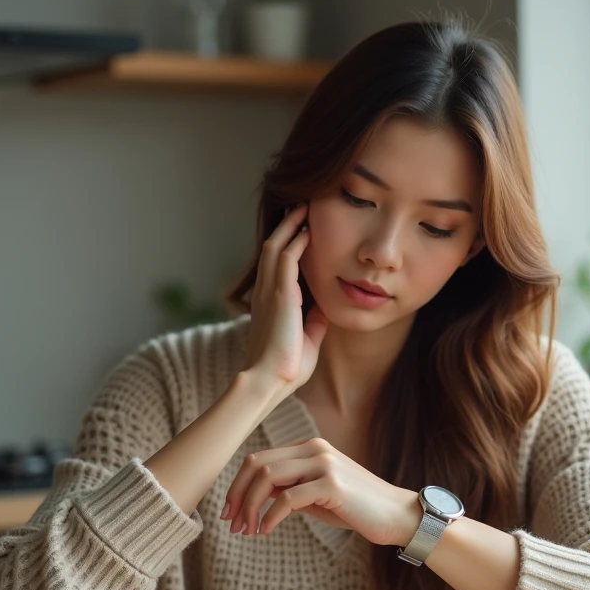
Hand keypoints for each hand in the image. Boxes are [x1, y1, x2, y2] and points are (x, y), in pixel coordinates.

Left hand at [220, 437, 421, 546]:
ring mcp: (323, 463)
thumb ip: (289, 488)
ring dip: (250, 507)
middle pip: (257, 464)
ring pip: (268, 477)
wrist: (397, 514)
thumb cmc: (356, 507)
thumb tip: (256, 497)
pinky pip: (287, 498)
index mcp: (308, 446)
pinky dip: (269, 517)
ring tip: (246, 530)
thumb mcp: (316, 494)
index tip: (230, 512)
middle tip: (231, 524)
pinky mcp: (331, 483)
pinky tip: (266, 531)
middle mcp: (313, 448)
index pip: (259, 458)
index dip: (238, 485)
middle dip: (237, 495)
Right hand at [244, 203, 328, 394]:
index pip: (275, 266)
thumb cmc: (287, 367)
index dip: (287, 246)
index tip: (302, 231)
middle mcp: (264, 293)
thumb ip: (314, 322)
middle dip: (286, 227)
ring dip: (289, 226)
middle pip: (271, 248)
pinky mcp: (279, 295)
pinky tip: (308, 230)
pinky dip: (296, 242)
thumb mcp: (307, 339)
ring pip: (275, 247)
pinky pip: (285, 259)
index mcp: (268, 304)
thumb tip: (325, 309)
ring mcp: (269, 292)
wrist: (270, 381)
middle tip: (300, 209)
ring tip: (303, 209)